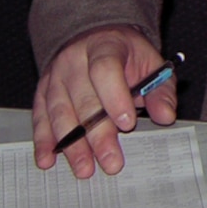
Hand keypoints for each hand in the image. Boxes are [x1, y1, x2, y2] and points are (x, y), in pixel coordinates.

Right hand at [31, 25, 176, 178]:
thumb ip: (161, 90)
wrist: (95, 40)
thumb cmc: (126, 55)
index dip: (115, 97)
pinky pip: (41, 118)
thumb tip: (165, 116)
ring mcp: (54, 76)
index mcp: (104, 46)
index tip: (127, 124)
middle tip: (110, 160)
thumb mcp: (151, 63)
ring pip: (60, 113)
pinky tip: (47, 160)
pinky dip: (44, 141)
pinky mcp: (42, 92)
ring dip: (72, 144)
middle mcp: (74, 60)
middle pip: (84, 99)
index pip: (105, 69)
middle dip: (97, 134)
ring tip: (84, 167)